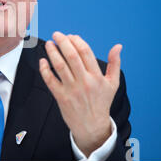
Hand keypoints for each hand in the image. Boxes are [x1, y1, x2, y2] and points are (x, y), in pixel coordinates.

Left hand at [39, 32, 121, 156]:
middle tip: (57, 34)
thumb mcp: (113, 83)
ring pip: (60, 66)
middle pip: (72, 56)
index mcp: (97, 76)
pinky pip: (50, 81)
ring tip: (49, 44)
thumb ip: (115, 63)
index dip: (76, 41)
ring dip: (52, 52)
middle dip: (63, 42)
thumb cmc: (101, 102)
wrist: (92, 126)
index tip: (71, 36)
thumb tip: (118, 46)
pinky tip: (42, 61)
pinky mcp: (61, 97)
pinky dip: (45, 70)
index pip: (85, 52)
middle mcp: (84, 82)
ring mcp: (72, 90)